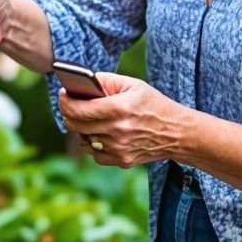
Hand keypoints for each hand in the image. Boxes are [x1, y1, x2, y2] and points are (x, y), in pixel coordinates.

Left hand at [59, 72, 188, 167]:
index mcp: (119, 109)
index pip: (78, 108)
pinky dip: (92, 142)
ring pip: (82, 139)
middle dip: (68, 113)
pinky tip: (99, 132)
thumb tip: (81, 83)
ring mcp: (119, 149)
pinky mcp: (121, 161)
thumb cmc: (153, 104)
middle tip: (70, 104)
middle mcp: (117, 131)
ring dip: (80, 128)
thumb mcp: (133, 84)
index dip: (65, 101)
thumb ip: (105, 81)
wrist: (177, 133)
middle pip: (74, 125)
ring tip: (86, 118)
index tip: (64, 94)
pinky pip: (94, 153)